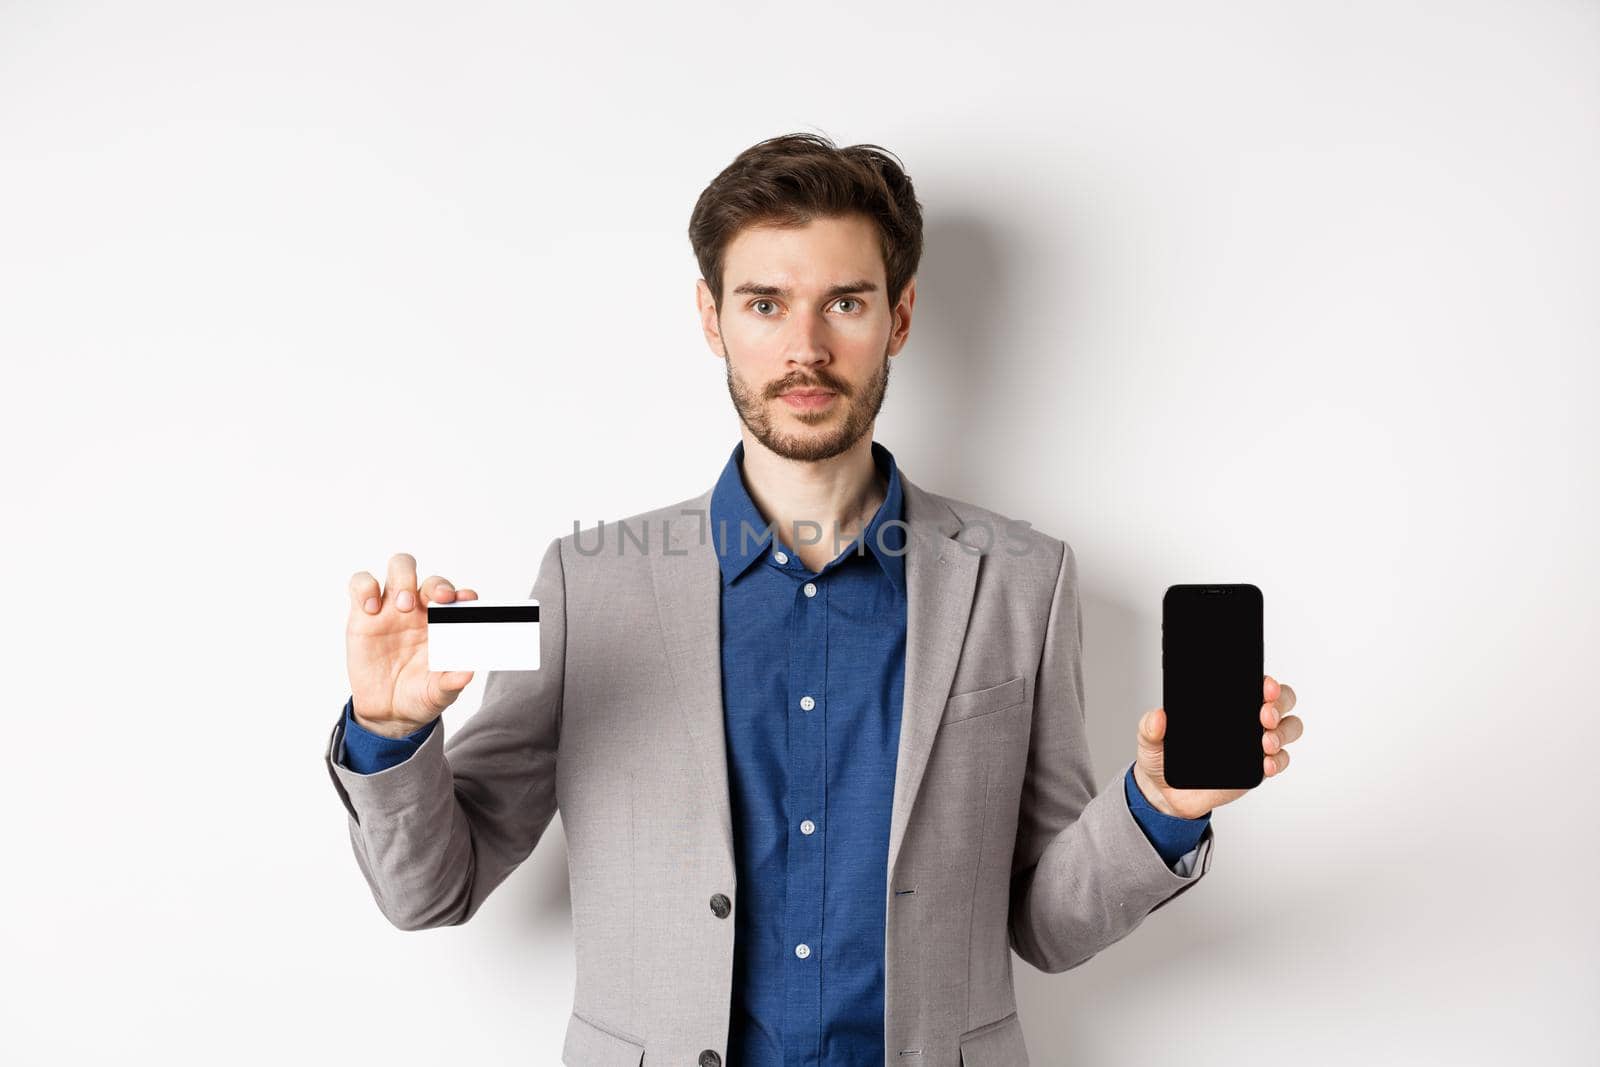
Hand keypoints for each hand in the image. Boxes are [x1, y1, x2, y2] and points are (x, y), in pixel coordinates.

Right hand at [345, 552, 479, 737]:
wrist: (387, 712)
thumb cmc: (419, 695)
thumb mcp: (438, 694)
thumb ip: (452, 683)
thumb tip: (468, 673)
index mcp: (445, 625)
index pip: (458, 598)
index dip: (463, 595)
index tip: (466, 602)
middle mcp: (421, 612)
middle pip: (431, 578)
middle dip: (437, 584)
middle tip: (436, 601)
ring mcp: (392, 609)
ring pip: (399, 568)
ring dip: (404, 579)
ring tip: (403, 607)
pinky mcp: (362, 614)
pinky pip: (361, 584)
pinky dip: (365, 588)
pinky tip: (371, 609)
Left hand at [1132, 675, 1301, 819]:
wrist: (1167, 793)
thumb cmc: (1164, 757)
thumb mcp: (1150, 739)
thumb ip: (1150, 727)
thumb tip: (1158, 716)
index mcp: (1225, 704)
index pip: (1255, 684)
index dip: (1266, 682)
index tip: (1264, 685)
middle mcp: (1246, 719)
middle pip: (1282, 701)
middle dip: (1279, 704)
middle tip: (1264, 714)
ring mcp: (1255, 743)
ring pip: (1288, 728)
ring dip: (1282, 733)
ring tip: (1265, 743)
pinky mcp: (1257, 768)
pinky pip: (1281, 761)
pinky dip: (1280, 761)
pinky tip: (1267, 765)